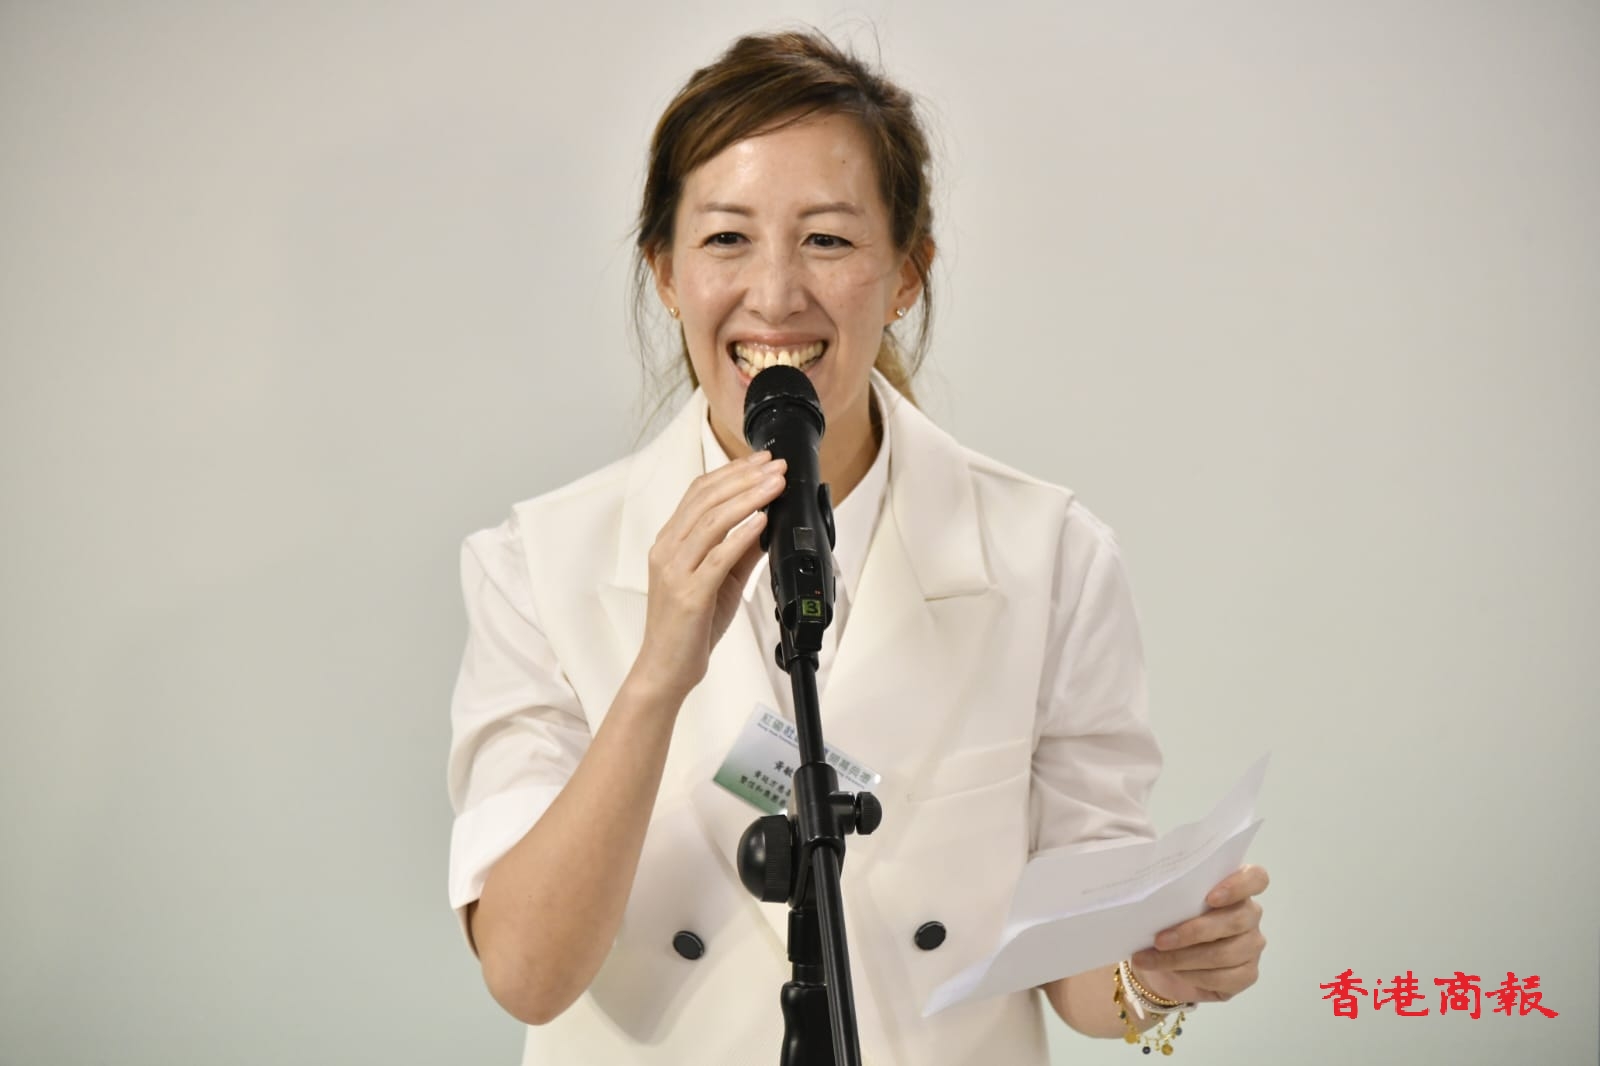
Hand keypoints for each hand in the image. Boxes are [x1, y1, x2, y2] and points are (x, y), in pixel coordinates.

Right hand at [630, 452, 785, 701]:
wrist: (667, 669)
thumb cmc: (690, 627)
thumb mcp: (721, 580)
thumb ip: (741, 551)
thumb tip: (768, 522)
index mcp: (670, 542)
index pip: (698, 492)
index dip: (731, 472)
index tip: (762, 461)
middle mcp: (668, 551)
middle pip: (706, 499)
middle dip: (745, 477)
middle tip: (775, 466)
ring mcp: (675, 571)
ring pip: (711, 521)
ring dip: (748, 498)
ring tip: (775, 485)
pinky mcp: (689, 594)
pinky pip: (717, 557)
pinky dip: (741, 534)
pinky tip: (761, 520)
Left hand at [1129, 864, 1268, 1004]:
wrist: (1165, 961)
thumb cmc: (1168, 923)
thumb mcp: (1167, 905)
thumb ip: (1173, 895)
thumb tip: (1154, 899)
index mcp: (1235, 887)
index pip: (1256, 878)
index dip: (1239, 886)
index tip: (1210, 898)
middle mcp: (1250, 914)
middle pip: (1236, 920)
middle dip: (1193, 932)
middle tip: (1159, 940)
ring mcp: (1252, 945)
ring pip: (1225, 953)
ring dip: (1184, 958)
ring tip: (1154, 959)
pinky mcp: (1248, 973)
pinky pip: (1224, 978)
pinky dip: (1194, 976)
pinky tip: (1175, 972)